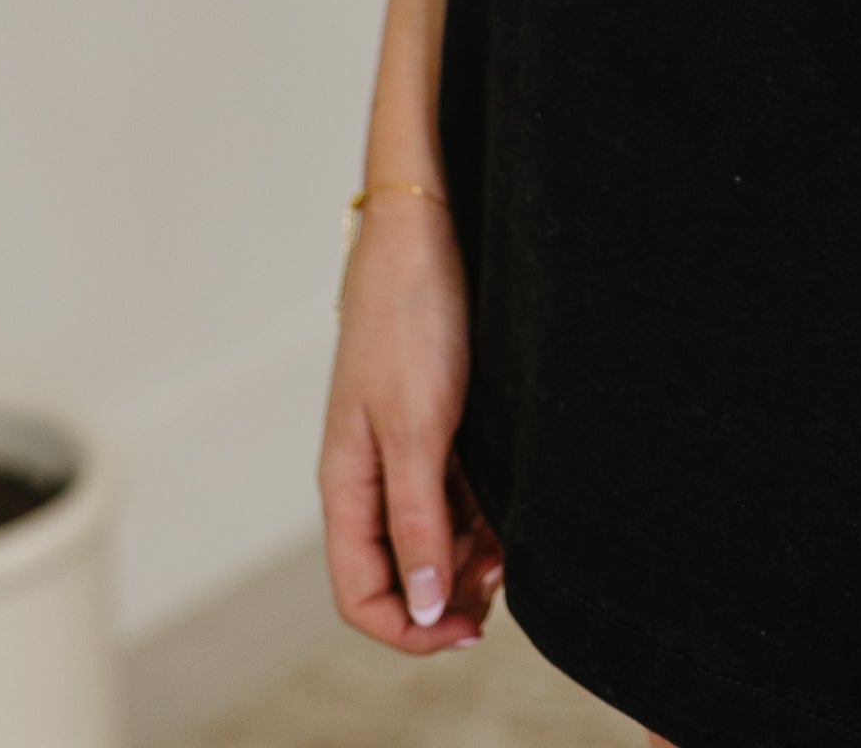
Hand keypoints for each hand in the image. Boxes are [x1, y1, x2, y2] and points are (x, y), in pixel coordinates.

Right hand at [319, 189, 500, 652]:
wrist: (425, 228)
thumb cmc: (409, 318)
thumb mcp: (417, 427)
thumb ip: (416, 519)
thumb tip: (426, 609)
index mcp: (346, 483)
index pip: (361, 592)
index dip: (409, 629)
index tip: (467, 633)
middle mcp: (369, 474)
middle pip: (397, 571)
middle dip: (446, 598)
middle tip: (502, 596)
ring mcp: (401, 447)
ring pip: (430, 534)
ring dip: (468, 556)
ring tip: (515, 553)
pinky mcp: (433, 419)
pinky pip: (452, 492)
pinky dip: (479, 514)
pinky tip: (512, 514)